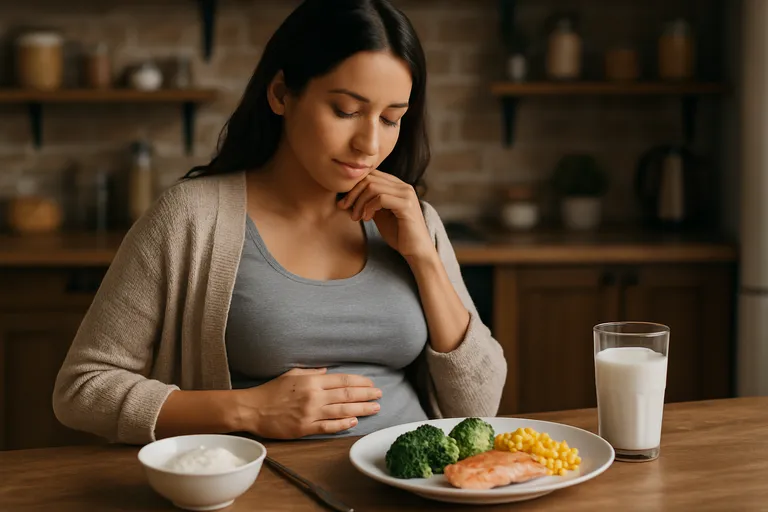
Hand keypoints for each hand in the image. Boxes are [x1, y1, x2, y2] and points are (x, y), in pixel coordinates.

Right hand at [240, 368, 381, 438]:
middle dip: (366, 395)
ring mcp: (310, 413)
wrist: (253, 409)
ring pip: (342, 410)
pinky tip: (354, 421)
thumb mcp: (292, 374)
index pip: (343, 380)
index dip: (360, 382)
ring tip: (375, 408)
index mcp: (312, 381)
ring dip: (361, 409)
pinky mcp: (305, 428)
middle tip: (380, 395)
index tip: (371, 384)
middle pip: (347, 395)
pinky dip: (343, 424)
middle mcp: (314, 396)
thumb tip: (328, 372)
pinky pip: (328, 427)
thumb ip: (313, 372)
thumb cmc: (271, 390)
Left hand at [338, 170, 434, 261]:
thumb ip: (369, 202)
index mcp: (397, 186)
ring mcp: (406, 194)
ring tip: (356, 217)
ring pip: (373, 187)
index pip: (371, 175)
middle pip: (370, 178)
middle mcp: (403, 186)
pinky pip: (381, 198)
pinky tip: (366, 219)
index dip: (354, 187)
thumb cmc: (398, 234)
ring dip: (359, 202)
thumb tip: (349, 195)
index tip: (344, 203)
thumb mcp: (379, 214)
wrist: (416, 251)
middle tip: (344, 208)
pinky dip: (369, 207)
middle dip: (353, 193)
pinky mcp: (407, 205)